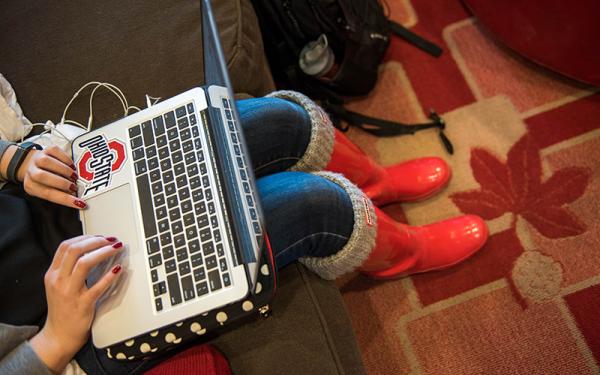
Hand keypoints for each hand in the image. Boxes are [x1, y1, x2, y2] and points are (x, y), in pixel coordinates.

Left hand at [18, 145, 86, 208]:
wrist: (31, 163)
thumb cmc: (44, 180)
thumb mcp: (47, 190)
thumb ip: (59, 193)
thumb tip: (76, 197)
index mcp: (32, 187)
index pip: (48, 194)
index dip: (66, 199)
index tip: (80, 203)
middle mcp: (32, 172)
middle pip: (42, 176)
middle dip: (62, 182)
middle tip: (74, 186)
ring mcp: (37, 159)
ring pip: (47, 162)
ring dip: (64, 170)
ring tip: (73, 176)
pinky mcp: (46, 150)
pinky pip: (55, 151)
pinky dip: (66, 159)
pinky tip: (71, 165)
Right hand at [29, 235, 123, 372]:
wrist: (59, 335)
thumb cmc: (63, 308)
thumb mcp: (59, 285)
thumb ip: (69, 268)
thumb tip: (91, 248)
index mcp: (53, 274)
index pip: (66, 246)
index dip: (85, 237)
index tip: (100, 236)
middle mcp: (58, 280)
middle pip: (75, 250)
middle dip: (96, 241)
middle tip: (112, 240)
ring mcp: (69, 292)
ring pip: (84, 264)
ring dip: (103, 252)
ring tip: (117, 248)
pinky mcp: (82, 305)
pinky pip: (97, 287)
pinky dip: (110, 276)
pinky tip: (119, 269)